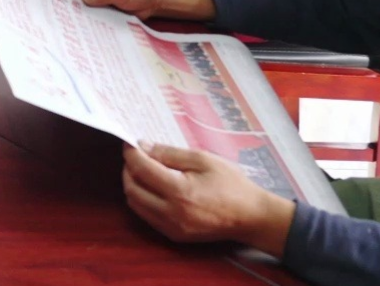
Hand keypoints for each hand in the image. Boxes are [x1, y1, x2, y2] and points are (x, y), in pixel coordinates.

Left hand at [122, 142, 295, 256]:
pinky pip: (147, 216)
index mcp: (179, 191)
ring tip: (143, 170)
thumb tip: (143, 146)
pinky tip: (153, 188)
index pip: (142, 169)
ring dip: (133, 185)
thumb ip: (170, 153)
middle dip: (128, 169)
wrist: (251, 216)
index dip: (131, 154)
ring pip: (135, 205)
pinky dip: (143, 200)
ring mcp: (171, 227)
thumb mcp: (203, 159)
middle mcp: (171, 213)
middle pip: (132, 189)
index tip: (130, 143)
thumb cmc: (231, 184)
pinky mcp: (174, 236)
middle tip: (136, 156)